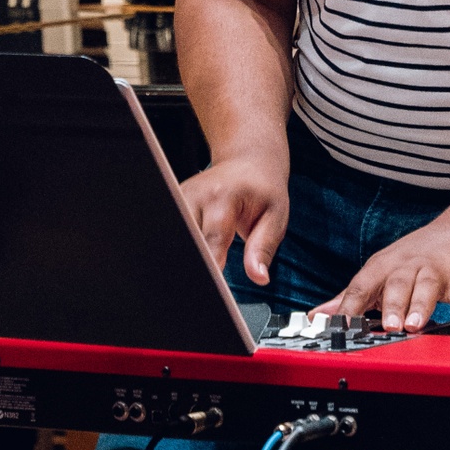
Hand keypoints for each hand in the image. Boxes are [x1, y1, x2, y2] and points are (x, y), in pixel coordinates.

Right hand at [180, 153, 288, 285]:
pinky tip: (194, 258)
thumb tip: (259, 278)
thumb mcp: (275, 216)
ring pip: (176, 238)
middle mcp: (195, 195)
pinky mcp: (173, 203)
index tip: (215, 289)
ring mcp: (180, 198)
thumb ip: (264, 247)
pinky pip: (175, 232)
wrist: (249, 161)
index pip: (212, 240)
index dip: (212, 266)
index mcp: (222, 196)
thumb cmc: (264, 189)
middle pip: (188, 241)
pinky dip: (184, 248)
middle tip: (208, 287)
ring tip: (202, 275)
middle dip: (197, 265)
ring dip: (189, 256)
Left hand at [316, 219, 449, 331]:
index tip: (337, 327)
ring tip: (414, 325)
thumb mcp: (378, 271)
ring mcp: (437, 272)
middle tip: (386, 325)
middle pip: (397, 284)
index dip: (348, 306)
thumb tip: (317, 316)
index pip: (361, 286)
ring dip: (421, 305)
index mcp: (383, 267)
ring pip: (427, 287)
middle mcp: (409, 267)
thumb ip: (350, 296)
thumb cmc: (411, 258)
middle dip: (391, 304)